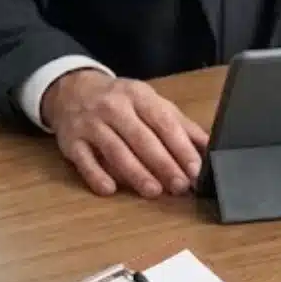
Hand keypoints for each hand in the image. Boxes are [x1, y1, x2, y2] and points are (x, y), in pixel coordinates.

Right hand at [42, 70, 207, 197]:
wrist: (71, 90)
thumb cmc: (120, 101)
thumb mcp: (150, 103)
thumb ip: (180, 125)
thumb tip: (210, 147)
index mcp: (138, 96)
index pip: (163, 122)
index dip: (180, 146)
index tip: (195, 168)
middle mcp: (114, 107)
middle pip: (141, 138)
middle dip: (163, 164)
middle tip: (180, 186)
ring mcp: (90, 124)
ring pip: (115, 150)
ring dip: (135, 172)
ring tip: (153, 191)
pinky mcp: (71, 141)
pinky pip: (84, 161)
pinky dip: (96, 175)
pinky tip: (110, 189)